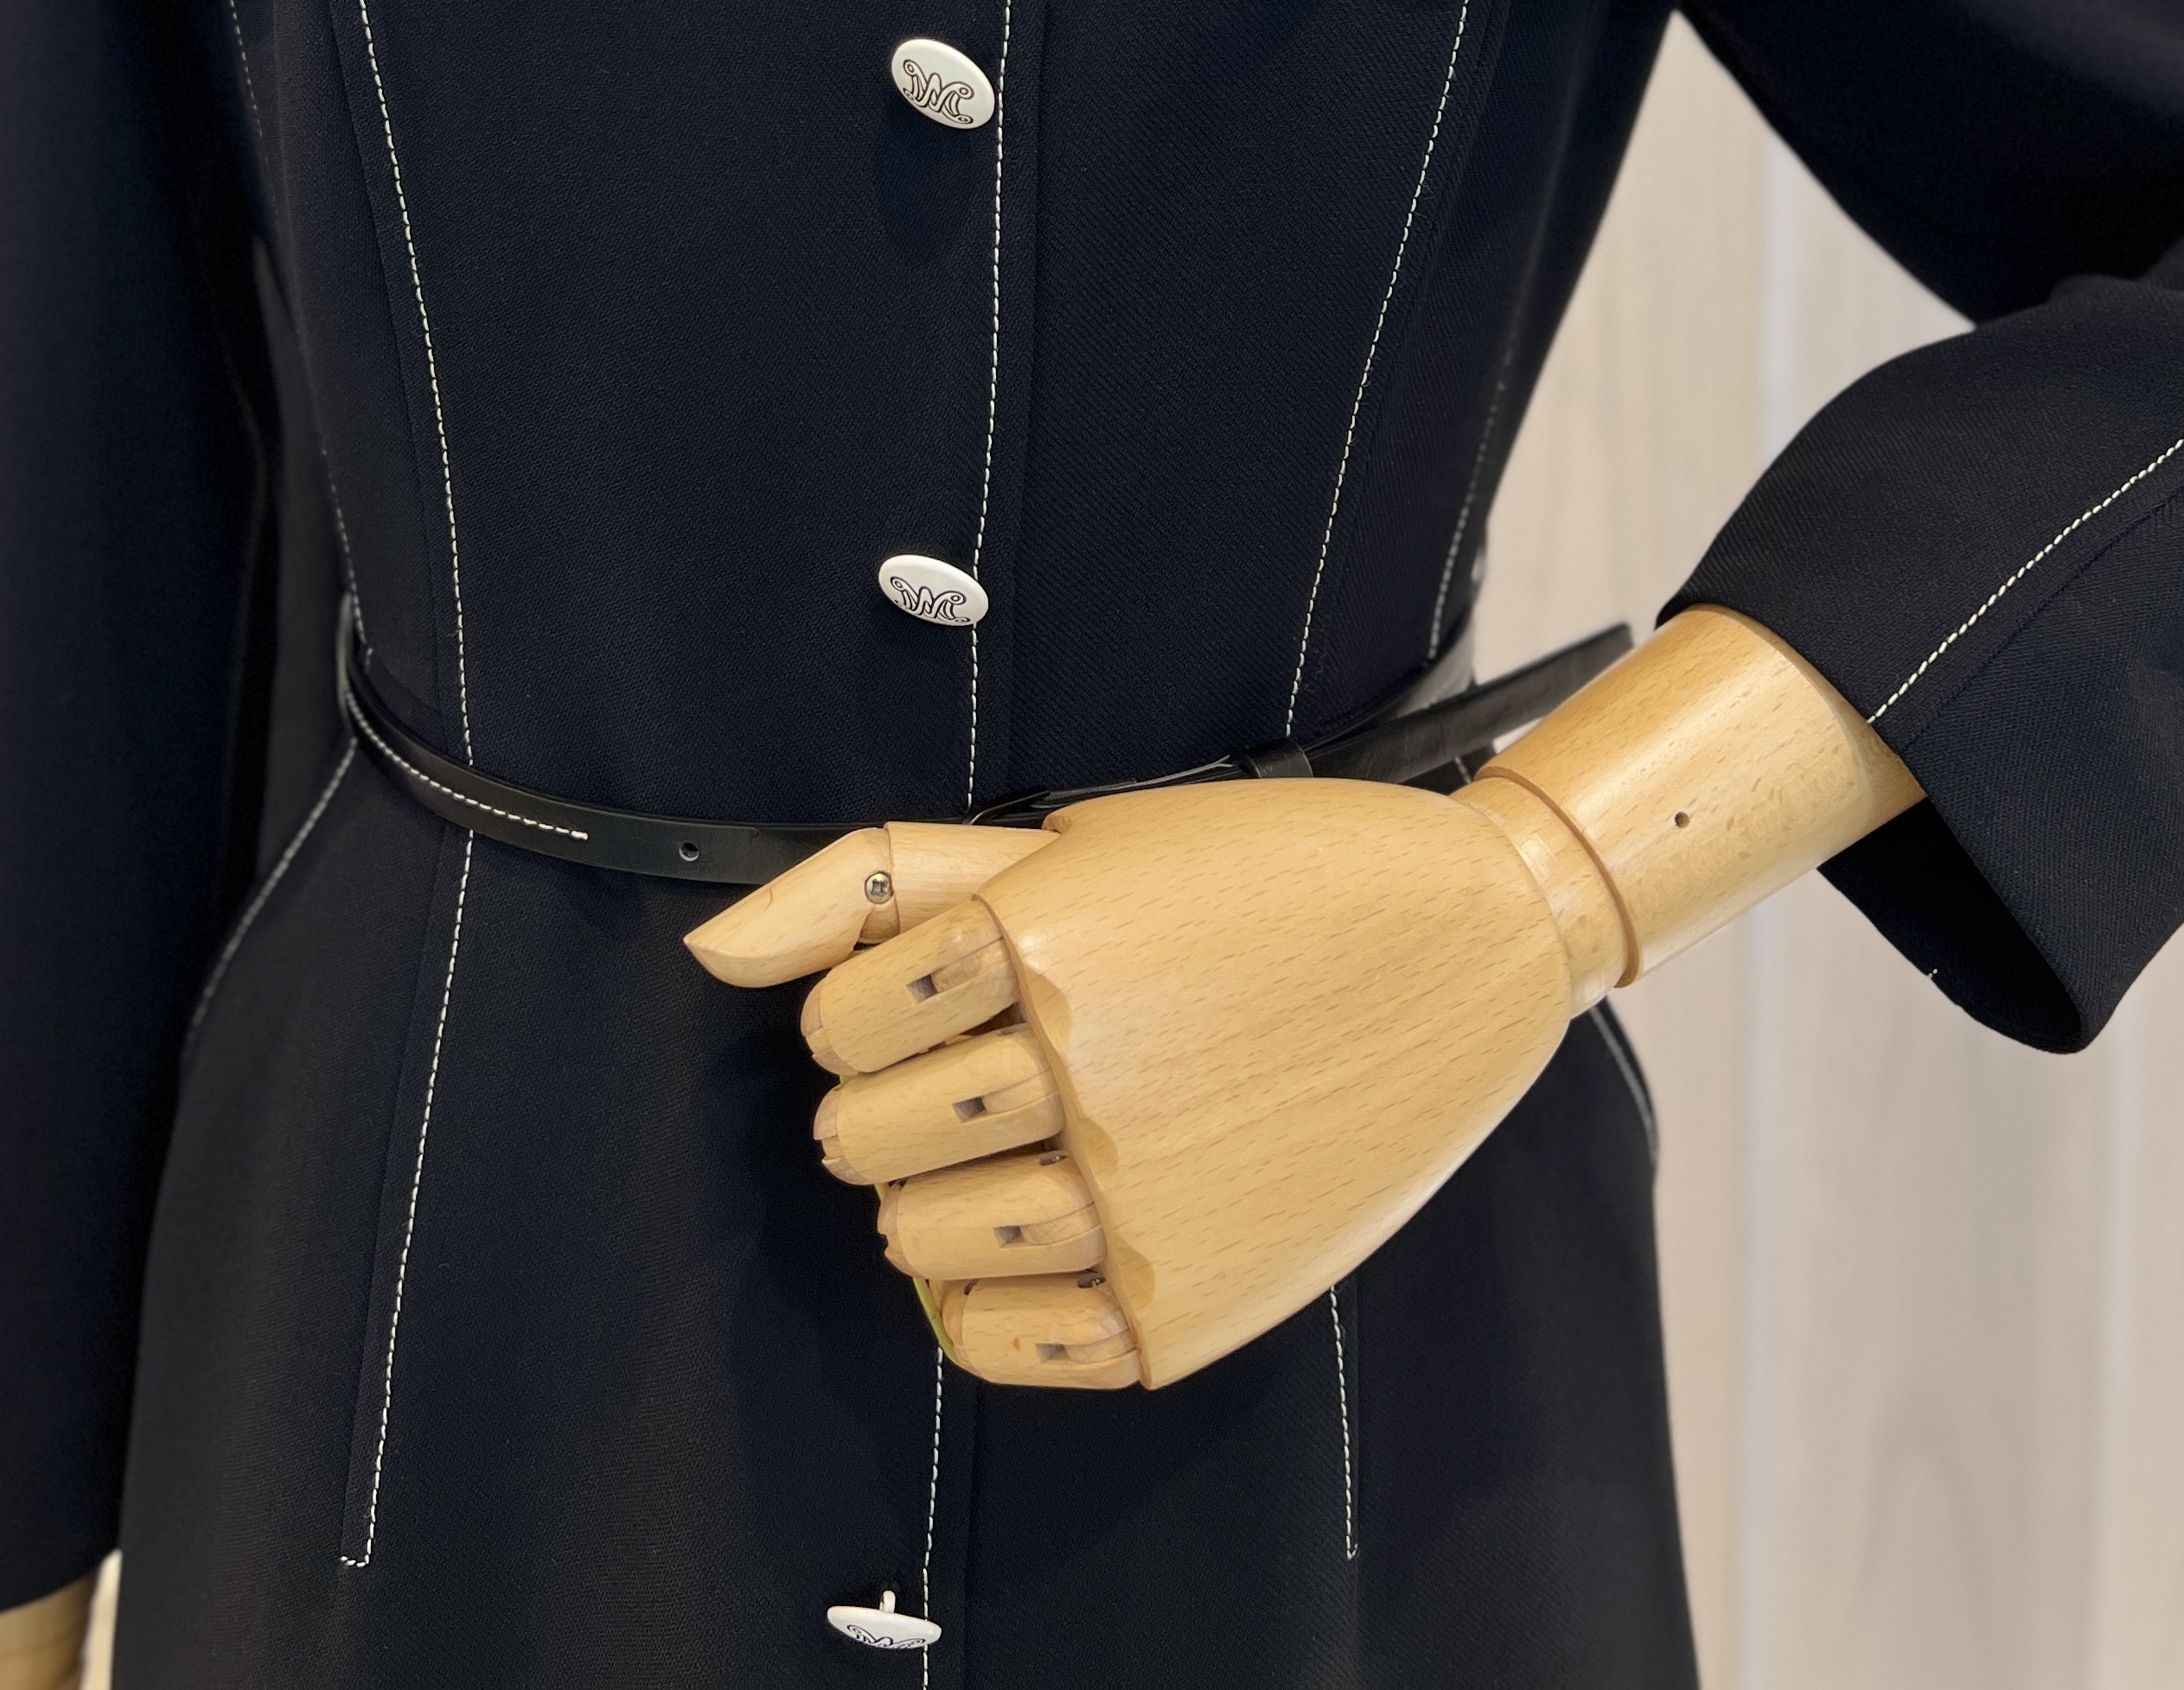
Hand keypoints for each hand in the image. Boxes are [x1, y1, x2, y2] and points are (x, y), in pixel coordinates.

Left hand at [688, 778, 1583, 1388]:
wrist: (1471, 943)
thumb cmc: (1260, 874)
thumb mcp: (1070, 837)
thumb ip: (874, 882)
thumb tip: (712, 949)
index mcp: (1052, 937)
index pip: (838, 1023)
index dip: (865, 1010)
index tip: (932, 996)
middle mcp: (1091, 1071)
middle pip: (865, 1138)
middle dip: (891, 1101)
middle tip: (974, 1068)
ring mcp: (1146, 1200)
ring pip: (919, 1241)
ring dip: (931, 1198)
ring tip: (1009, 1144)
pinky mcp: (1194, 1302)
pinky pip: (1005, 1346)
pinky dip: (987, 1303)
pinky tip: (1040, 1232)